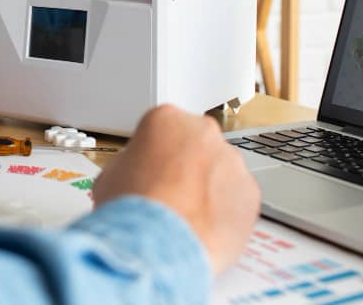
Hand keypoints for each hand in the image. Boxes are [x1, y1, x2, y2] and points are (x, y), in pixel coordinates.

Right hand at [92, 105, 259, 274]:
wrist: (158, 244)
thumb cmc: (133, 209)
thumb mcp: (111, 175)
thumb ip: (131, 163)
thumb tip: (136, 174)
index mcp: (166, 119)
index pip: (162, 128)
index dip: (154, 152)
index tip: (152, 168)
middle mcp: (203, 133)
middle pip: (196, 144)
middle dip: (186, 165)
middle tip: (169, 192)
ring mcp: (231, 161)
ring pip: (220, 171)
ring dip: (207, 188)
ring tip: (185, 215)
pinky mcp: (250, 192)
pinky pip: (238, 198)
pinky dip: (225, 211)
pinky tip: (203, 227)